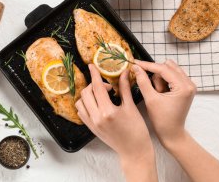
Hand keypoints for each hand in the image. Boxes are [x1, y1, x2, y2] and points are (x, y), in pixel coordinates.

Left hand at [76, 65, 157, 181]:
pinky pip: (82, 112)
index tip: (92, 66)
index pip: (97, 87)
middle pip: (86, 93)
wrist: (134, 152)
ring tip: (100, 95)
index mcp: (108, 111)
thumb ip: (125, 88)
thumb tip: (124, 73)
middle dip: (94, 84)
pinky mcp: (91, 128)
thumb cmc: (137, 131)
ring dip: (88, 94)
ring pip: (81, 102)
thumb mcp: (131, 107)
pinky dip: (85, 104)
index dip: (94, 74)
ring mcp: (92, 124)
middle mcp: (97, 118)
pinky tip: (96, 103)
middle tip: (106, 86)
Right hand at [131, 59, 195, 146]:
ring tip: (156, 93)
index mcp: (183, 87)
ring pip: (169, 70)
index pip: (163, 69)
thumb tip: (136, 68)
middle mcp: (189, 83)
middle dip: (155, 74)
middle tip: (149, 86)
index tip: (135, 62)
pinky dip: (163, 81)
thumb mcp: (150, 99)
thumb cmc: (162, 120)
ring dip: (159, 78)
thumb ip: (143, 81)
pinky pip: (172, 76)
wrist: (172, 133)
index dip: (148, 65)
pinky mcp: (185, 88)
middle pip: (168, 67)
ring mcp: (188, 85)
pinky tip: (160, 92)